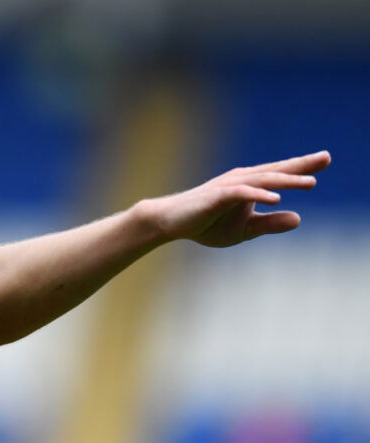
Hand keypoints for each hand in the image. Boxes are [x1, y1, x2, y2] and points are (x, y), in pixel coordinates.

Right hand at [144, 151, 330, 246]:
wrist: (171, 222)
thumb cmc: (205, 224)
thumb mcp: (244, 229)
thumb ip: (269, 224)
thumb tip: (298, 218)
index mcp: (249, 185)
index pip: (279, 175)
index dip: (302, 168)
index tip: (326, 159)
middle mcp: (241, 180)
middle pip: (276, 171)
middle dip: (301, 165)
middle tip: (327, 157)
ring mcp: (229, 187)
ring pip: (262, 180)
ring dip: (286, 181)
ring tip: (310, 183)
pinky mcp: (217, 196)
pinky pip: (241, 194)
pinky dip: (259, 196)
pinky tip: (276, 199)